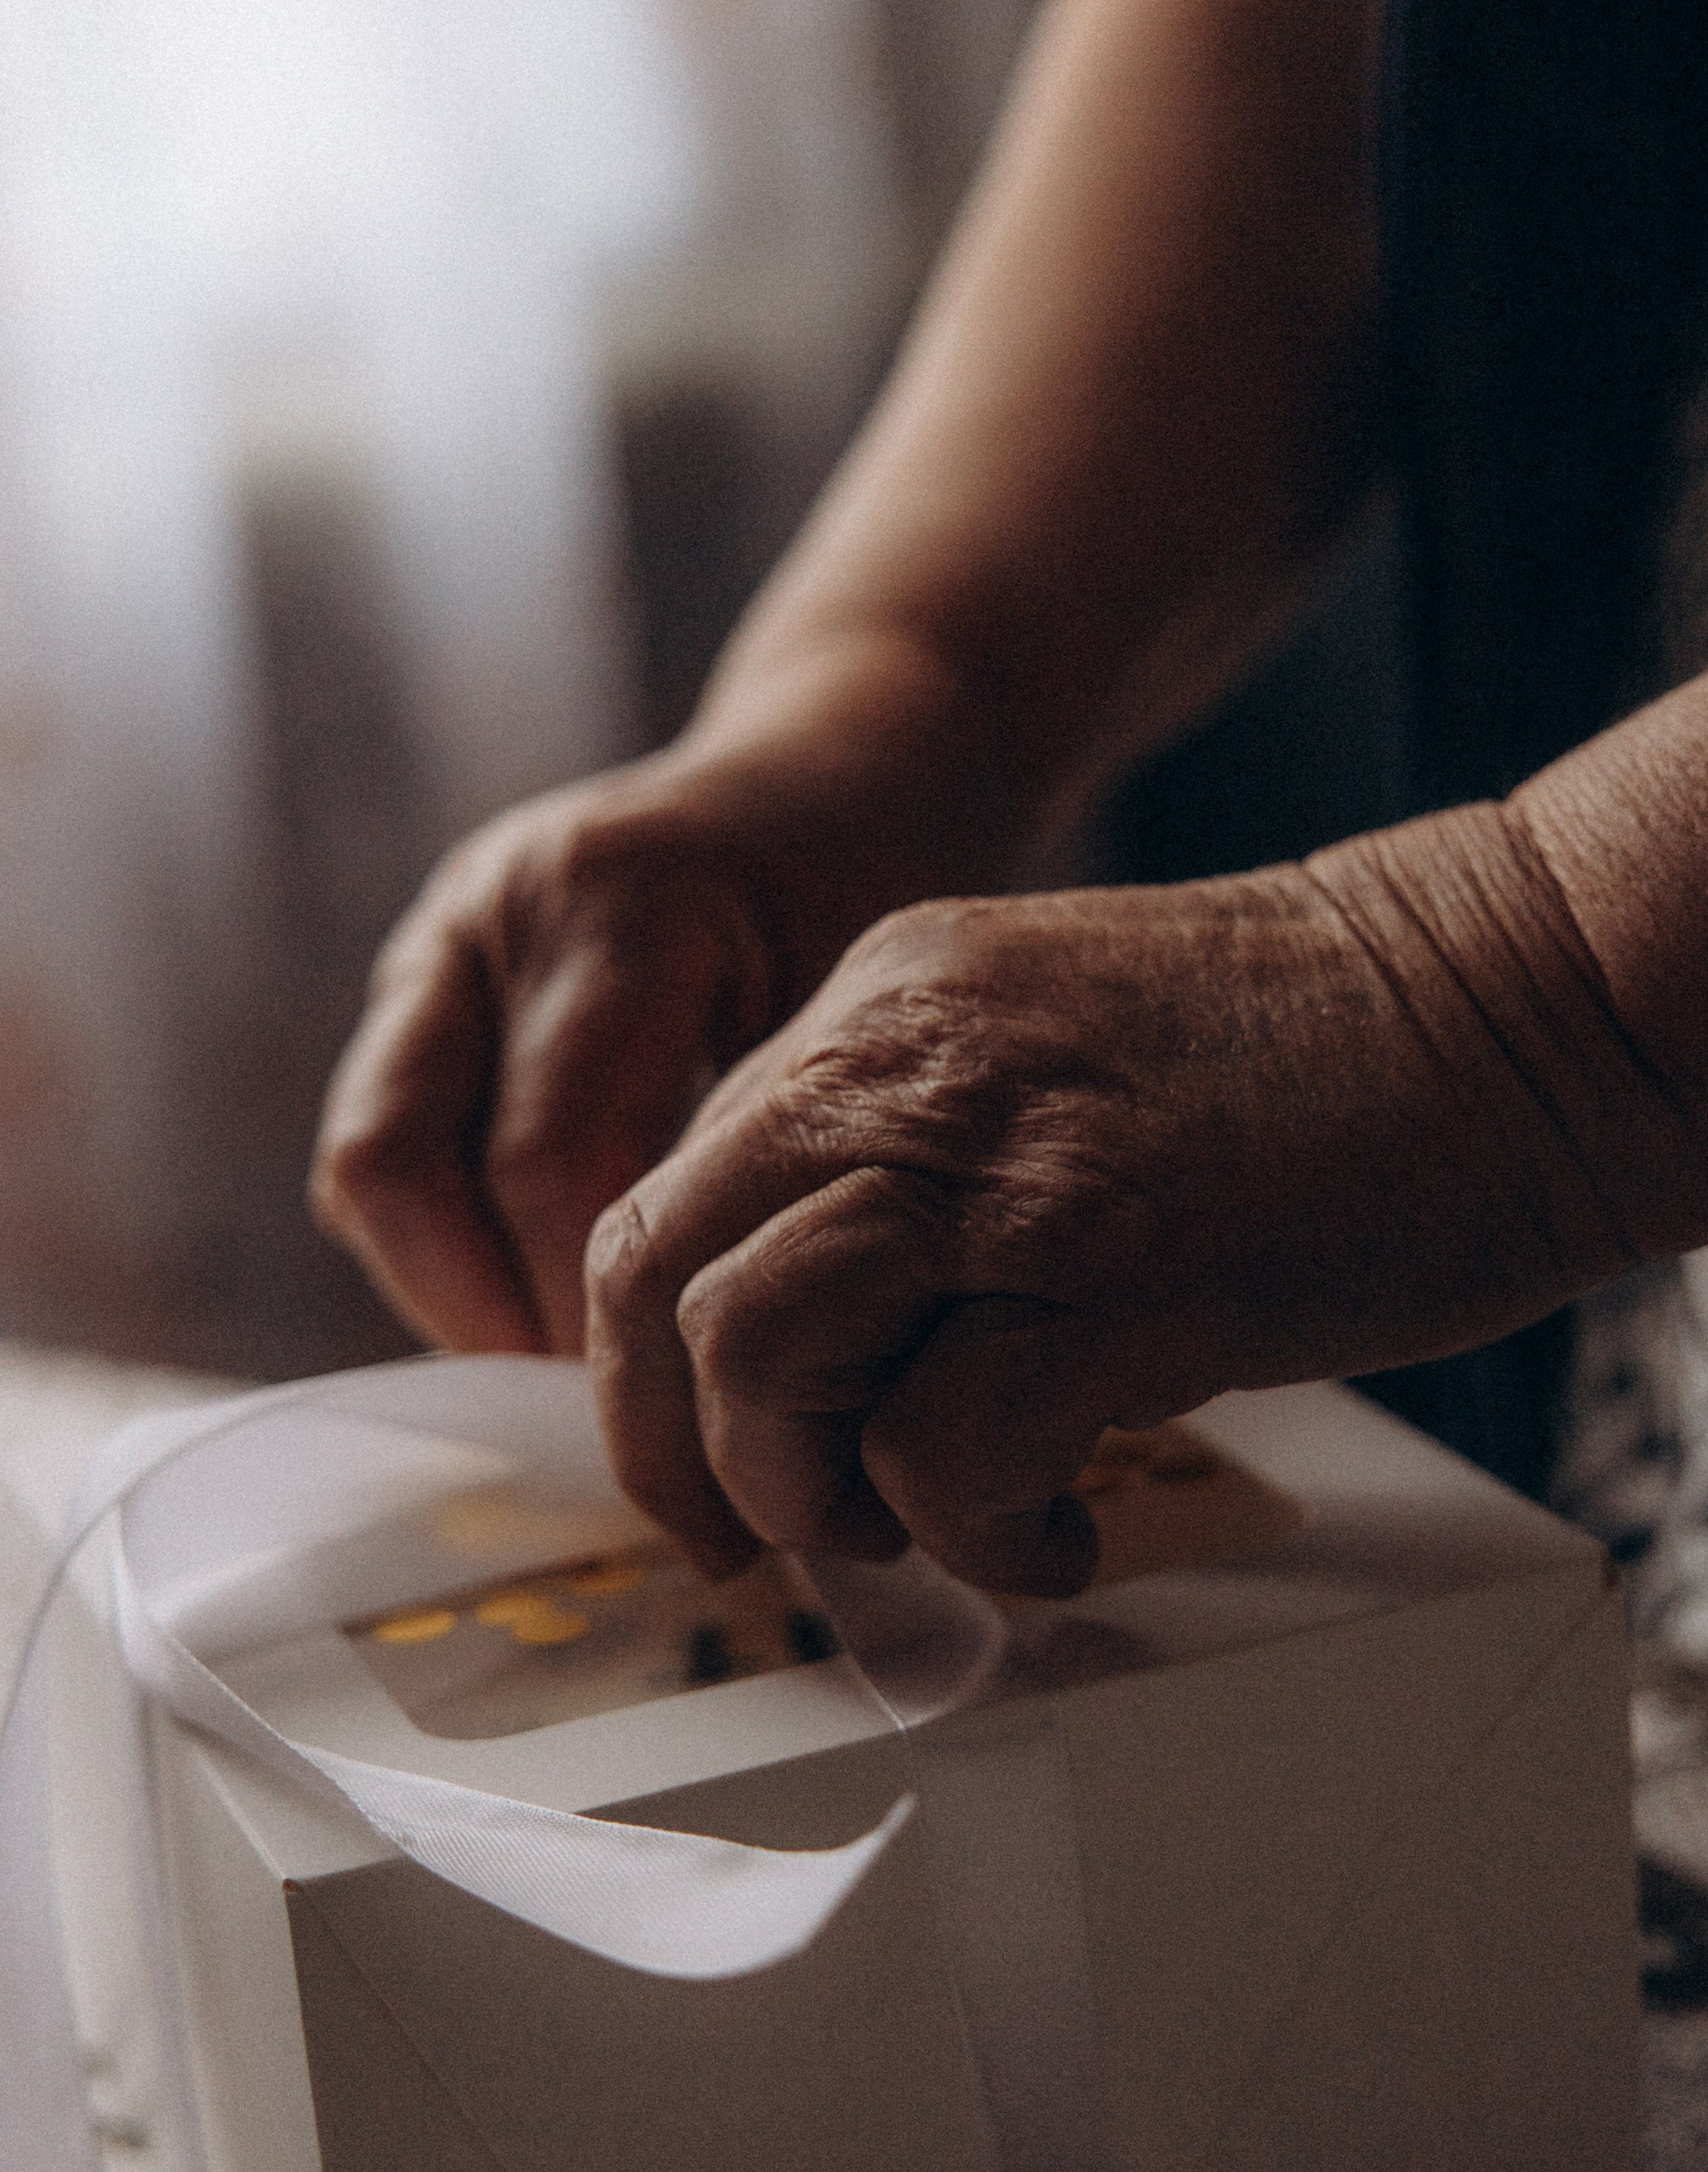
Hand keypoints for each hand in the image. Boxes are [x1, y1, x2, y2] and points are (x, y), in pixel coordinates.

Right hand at [311, 748, 857, 1356]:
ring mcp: (442, 933)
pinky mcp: (422, 972)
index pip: (547, 1160)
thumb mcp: (861, 1014)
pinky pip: (388, 1138)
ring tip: (570, 1358)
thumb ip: (770, 1156)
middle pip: (399, 1163)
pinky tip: (550, 1287)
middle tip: (599, 1399)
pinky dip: (448, 1234)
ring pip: (364, 1163)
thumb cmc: (879, 895)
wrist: (836, 772)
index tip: (669, 1392)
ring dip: (449, 1284)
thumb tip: (710, 1359)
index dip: (589, 1306)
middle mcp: (498, 908)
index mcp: (619, 904)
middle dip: (491, 1312)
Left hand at [583, 838, 1641, 1594]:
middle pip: (662, 1274)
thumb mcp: (1067, 1047)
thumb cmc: (1338, 1051)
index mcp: (890, 1004)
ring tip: (919, 1530)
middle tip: (778, 1537)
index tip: (723, 1458)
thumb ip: (934, 1142)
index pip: (671, 1193)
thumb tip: (847, 1317)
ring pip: (760, 1353)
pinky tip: (1057, 1542)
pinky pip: (940, 1452)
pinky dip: (973, 1539)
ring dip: (810, 1491)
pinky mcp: (1123, 1275)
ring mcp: (1011, 1165)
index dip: (666, 1363)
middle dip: (688, 1450)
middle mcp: (912, 1067)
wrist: (1537, 994)